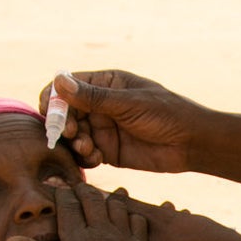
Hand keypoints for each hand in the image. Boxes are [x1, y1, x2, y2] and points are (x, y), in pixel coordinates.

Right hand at [6, 181, 150, 240]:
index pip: (68, 204)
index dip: (61, 192)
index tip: (58, 187)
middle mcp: (101, 236)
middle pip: (92, 198)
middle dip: (83, 190)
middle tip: (78, 187)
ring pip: (117, 205)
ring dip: (107, 198)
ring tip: (100, 197)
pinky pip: (138, 220)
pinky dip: (130, 213)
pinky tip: (124, 215)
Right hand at [40, 70, 207, 172]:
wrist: (192, 144)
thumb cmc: (166, 114)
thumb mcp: (129, 103)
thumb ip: (93, 97)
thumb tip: (58, 82)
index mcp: (105, 83)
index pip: (67, 86)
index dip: (53, 98)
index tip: (49, 111)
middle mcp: (100, 105)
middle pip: (66, 113)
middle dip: (63, 124)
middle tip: (71, 133)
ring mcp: (104, 128)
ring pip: (74, 135)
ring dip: (74, 142)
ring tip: (88, 147)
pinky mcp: (109, 151)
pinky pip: (86, 154)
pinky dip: (85, 157)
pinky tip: (96, 158)